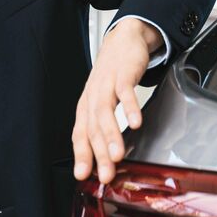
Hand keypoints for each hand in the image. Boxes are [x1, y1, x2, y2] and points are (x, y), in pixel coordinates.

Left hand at [73, 18, 161, 183]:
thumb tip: (106, 157)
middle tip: (106, 174)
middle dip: (99, 154)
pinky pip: (125, 92)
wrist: (123, 40)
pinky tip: (136, 123)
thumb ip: (104, 126)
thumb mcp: (103, 101)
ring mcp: (106, 85)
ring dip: (111, 135)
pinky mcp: (123, 74)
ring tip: (118, 155)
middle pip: (93, 128)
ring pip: (105, 113)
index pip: (80, 135)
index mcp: (86, 107)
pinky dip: (130, 108)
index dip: (81, 156)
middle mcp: (93, 97)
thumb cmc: (112, 75)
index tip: (83, 176)